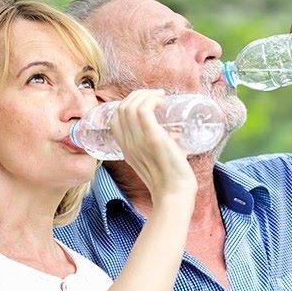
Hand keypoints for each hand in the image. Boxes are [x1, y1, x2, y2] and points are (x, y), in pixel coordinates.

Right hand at [111, 89, 197, 203]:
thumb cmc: (171, 182)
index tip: (146, 103)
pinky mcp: (153, 138)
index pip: (115, 119)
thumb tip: (175, 134)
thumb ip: (160, 148)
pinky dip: (152, 100)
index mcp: (126, 150)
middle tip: (155, 96)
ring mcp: (139, 141)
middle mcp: (129, 144)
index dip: (127, 105)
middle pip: (121, 108)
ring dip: (146, 95)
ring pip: (130, 106)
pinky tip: (162, 102)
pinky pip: (144, 109)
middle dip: (137, 95)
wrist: (174, 195)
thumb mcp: (157, 161)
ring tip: (160, 97)